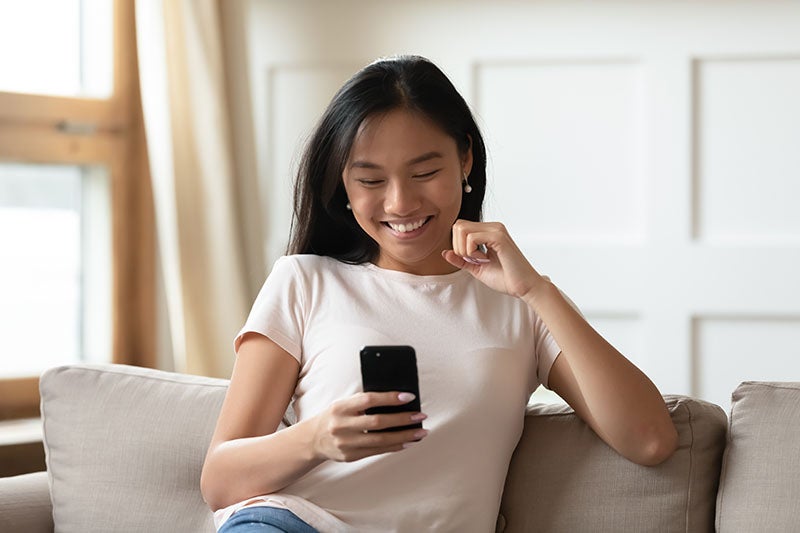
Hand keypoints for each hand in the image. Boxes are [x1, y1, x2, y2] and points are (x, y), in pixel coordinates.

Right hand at [311, 392, 427, 461]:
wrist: (313, 439)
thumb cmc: (335, 416)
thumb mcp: (343, 404)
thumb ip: (363, 402)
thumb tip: (396, 401)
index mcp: (340, 407)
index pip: (368, 400)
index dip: (390, 398)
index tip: (409, 397)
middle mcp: (342, 425)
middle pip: (378, 422)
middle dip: (403, 419)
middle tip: (421, 416)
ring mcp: (346, 443)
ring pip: (381, 440)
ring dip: (404, 436)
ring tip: (420, 432)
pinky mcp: (350, 456)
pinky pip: (377, 451)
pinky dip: (395, 446)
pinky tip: (407, 442)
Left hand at [442, 220, 546, 298]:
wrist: (524, 287)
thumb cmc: (506, 278)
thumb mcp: (477, 268)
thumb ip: (461, 260)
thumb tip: (444, 252)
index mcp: (488, 231)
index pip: (459, 227)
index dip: (458, 245)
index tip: (472, 259)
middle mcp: (493, 227)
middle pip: (458, 226)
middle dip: (459, 247)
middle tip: (474, 260)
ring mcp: (496, 230)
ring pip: (461, 229)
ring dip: (465, 250)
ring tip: (480, 260)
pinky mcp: (499, 237)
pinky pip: (471, 238)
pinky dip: (471, 252)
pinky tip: (485, 260)